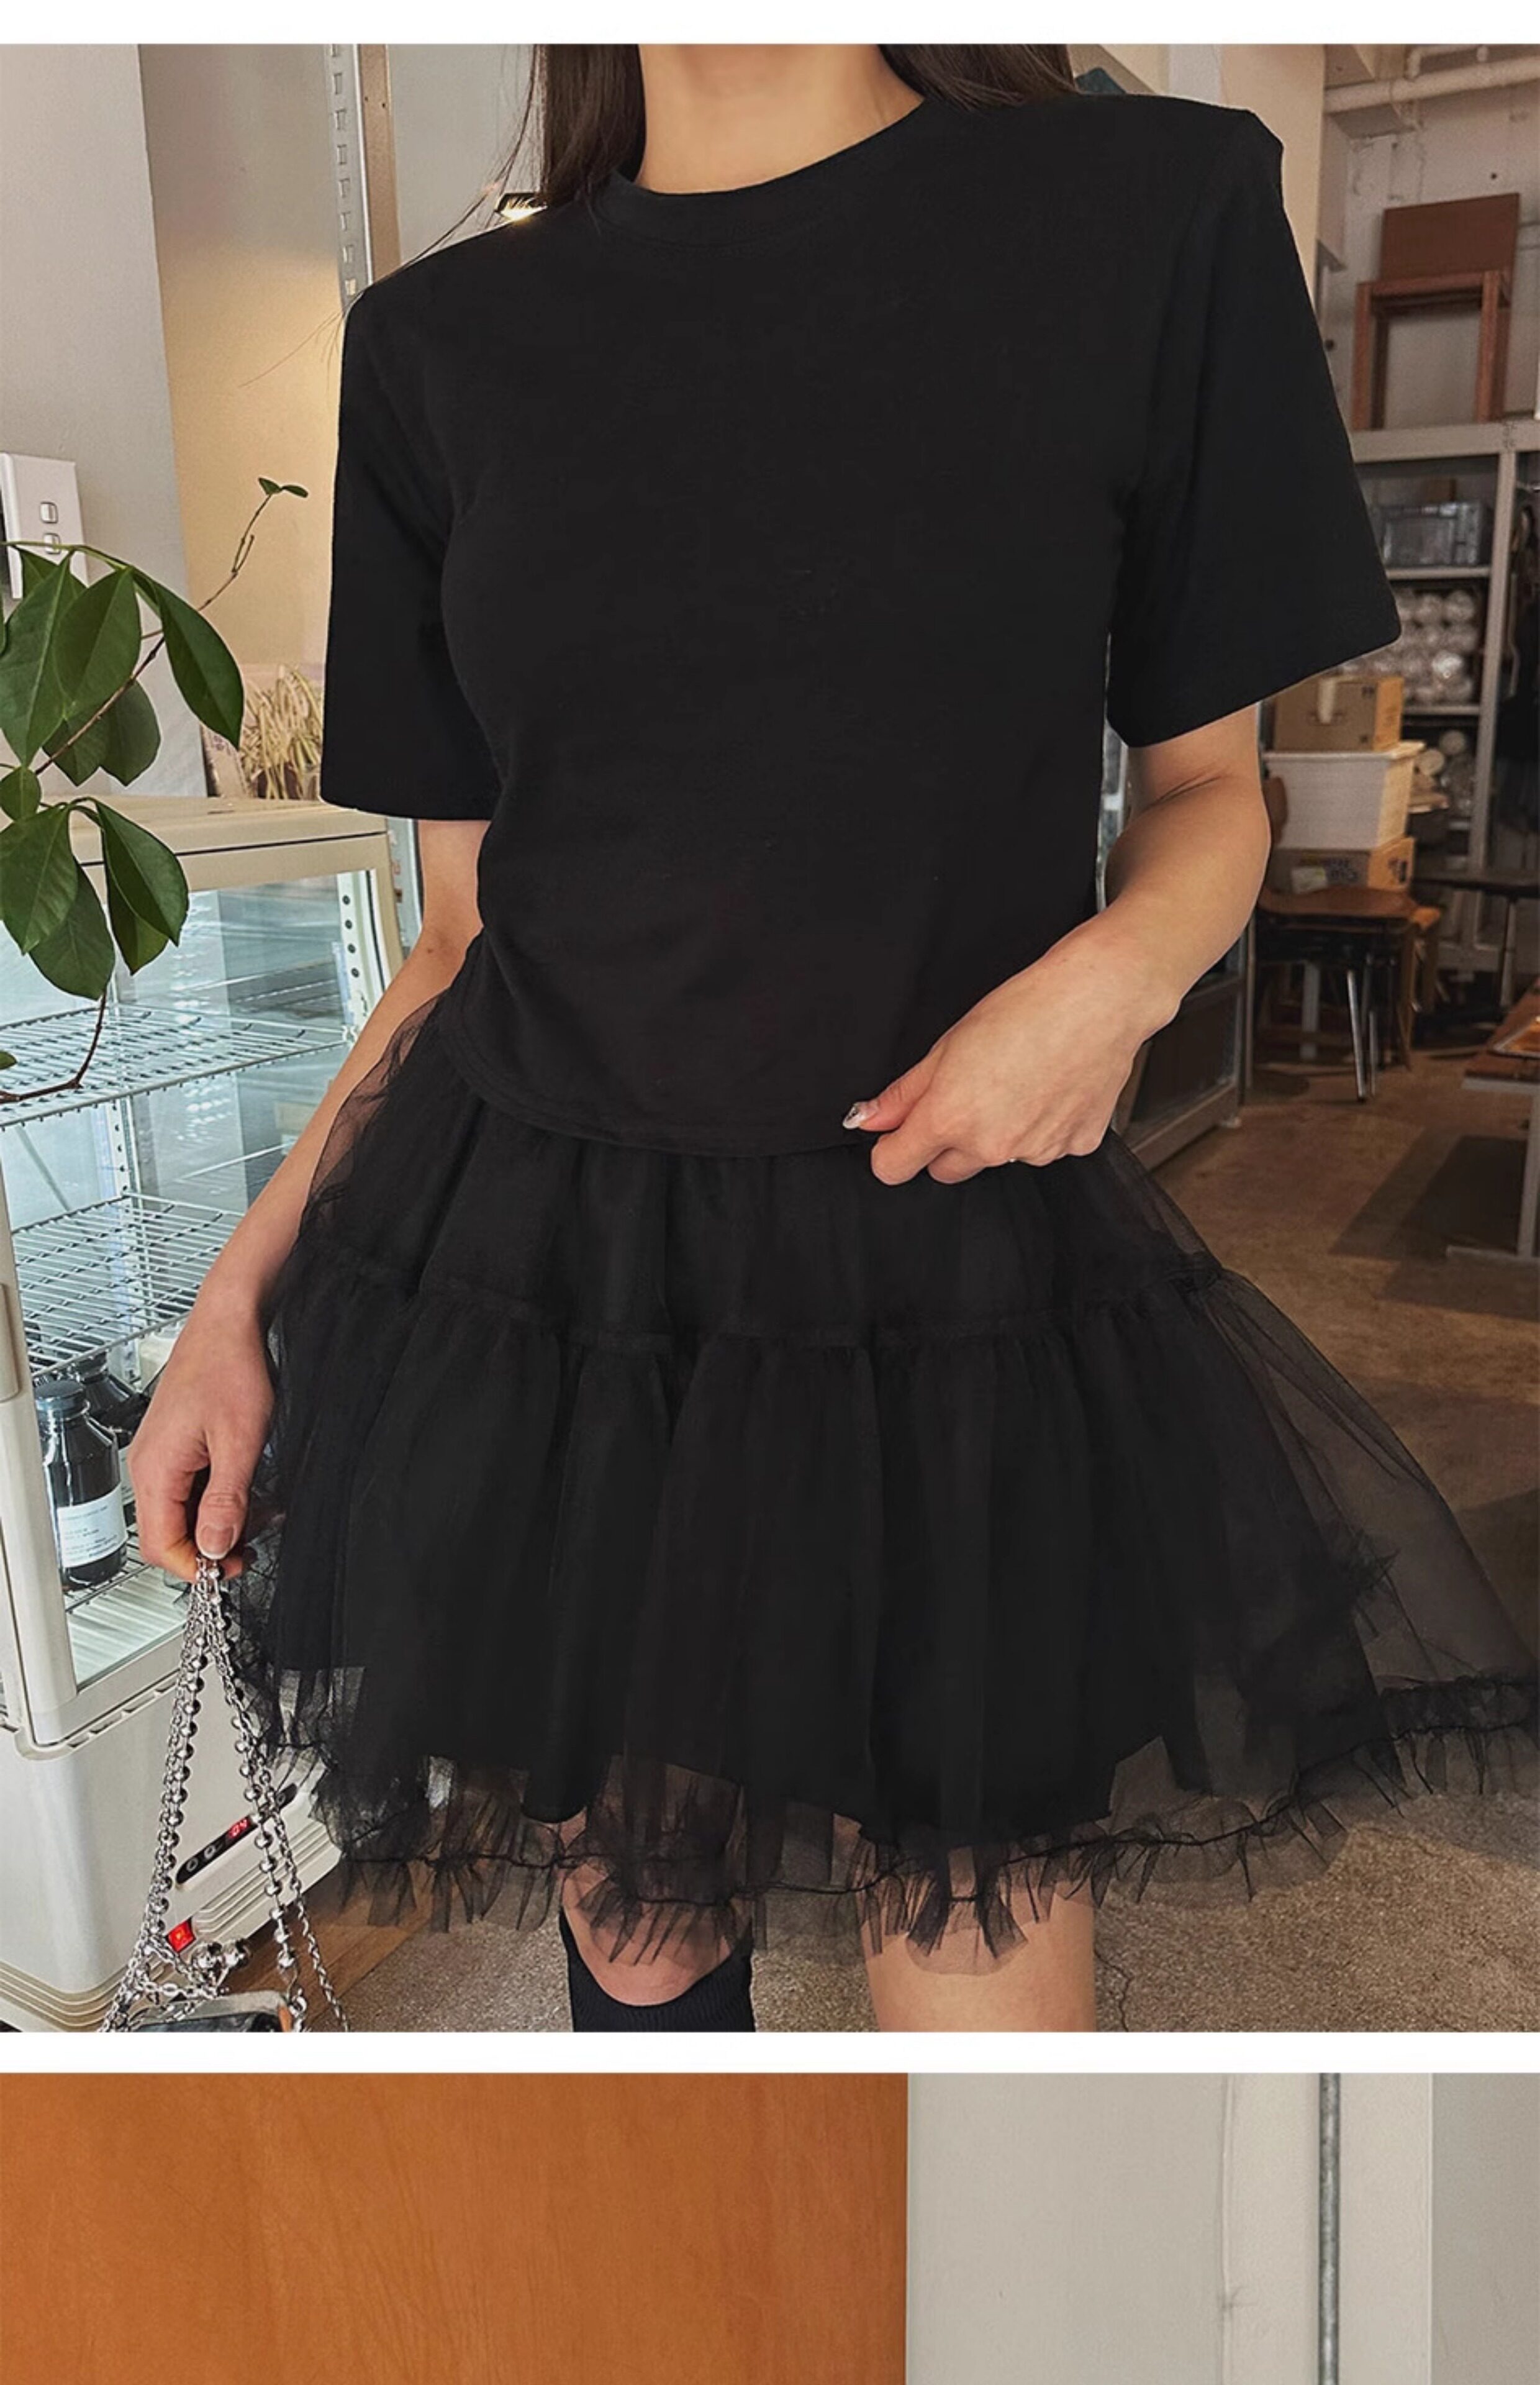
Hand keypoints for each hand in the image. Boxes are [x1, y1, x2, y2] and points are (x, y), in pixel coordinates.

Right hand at [127, 1295, 273, 1580]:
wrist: (227, 1323)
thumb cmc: (230, 1367)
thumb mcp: (240, 1442)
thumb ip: (226, 1501)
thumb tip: (215, 1548)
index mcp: (156, 1468)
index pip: (162, 1545)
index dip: (197, 1566)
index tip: (231, 1570)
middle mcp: (150, 1465)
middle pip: (169, 1534)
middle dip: (210, 1547)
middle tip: (250, 1549)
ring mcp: (161, 1456)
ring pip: (182, 1513)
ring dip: (220, 1523)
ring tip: (259, 1517)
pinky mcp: (176, 1447)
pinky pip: (189, 1489)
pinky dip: (219, 1499)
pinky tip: (248, 1493)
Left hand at [845, 923, 1178, 1185]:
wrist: (1099, 998)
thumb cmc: (1026, 1009)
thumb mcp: (948, 1044)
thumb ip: (905, 1093)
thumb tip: (868, 1120)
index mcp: (951, 1119)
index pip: (893, 1168)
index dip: (891, 1150)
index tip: (899, 1134)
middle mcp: (992, 1146)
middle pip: (946, 1170)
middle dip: (947, 1142)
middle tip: (969, 1093)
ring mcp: (1037, 1151)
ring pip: (997, 1158)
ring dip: (998, 1133)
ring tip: (1019, 1080)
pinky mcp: (1075, 1146)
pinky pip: (1043, 1148)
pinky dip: (1041, 1126)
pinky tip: (1050, 1087)